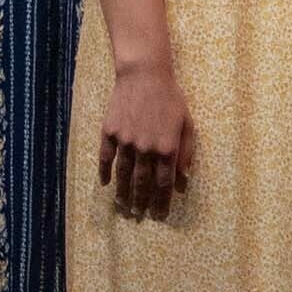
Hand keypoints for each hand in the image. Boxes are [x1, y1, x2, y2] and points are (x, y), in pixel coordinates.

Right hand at [95, 61, 194, 219]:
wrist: (144, 76)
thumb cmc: (171, 98)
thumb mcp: (187, 124)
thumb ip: (186, 152)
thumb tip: (184, 177)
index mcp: (167, 148)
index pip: (164, 182)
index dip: (162, 200)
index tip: (160, 214)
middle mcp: (146, 148)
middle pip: (142, 182)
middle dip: (141, 201)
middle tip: (138, 215)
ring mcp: (126, 141)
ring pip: (123, 174)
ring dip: (123, 193)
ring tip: (123, 206)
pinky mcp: (110, 132)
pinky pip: (105, 157)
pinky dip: (105, 172)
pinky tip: (105, 184)